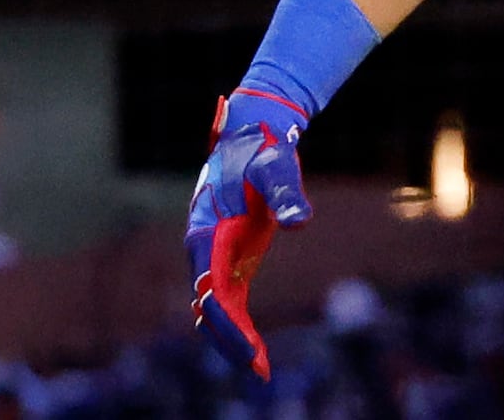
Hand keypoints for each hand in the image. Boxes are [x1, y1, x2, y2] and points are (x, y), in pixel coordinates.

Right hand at [186, 89, 313, 378]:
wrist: (251, 134)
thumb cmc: (263, 148)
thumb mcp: (276, 166)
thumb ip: (287, 192)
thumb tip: (298, 222)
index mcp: (208, 228)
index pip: (211, 280)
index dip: (223, 310)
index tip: (240, 335)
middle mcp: (204, 247)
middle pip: (209, 303)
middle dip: (229, 336)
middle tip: (256, 367)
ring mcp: (215, 255)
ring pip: (217, 307)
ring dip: (233, 338)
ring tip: (260, 369)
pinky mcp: (230, 257)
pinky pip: (229, 299)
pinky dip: (239, 324)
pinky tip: (255, 348)